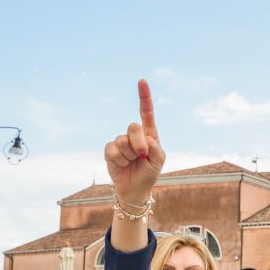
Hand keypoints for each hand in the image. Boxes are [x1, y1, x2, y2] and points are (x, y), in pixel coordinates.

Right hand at [103, 79, 165, 204]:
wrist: (135, 188)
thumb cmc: (149, 172)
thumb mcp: (159, 159)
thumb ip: (154, 146)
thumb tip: (141, 138)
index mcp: (149, 134)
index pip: (146, 113)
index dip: (144, 97)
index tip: (142, 81)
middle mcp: (134, 135)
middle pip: (133, 126)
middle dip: (139, 143)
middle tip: (142, 156)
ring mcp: (121, 142)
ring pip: (122, 140)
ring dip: (129, 155)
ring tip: (132, 162)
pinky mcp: (109, 150)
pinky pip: (112, 149)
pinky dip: (119, 159)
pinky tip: (122, 164)